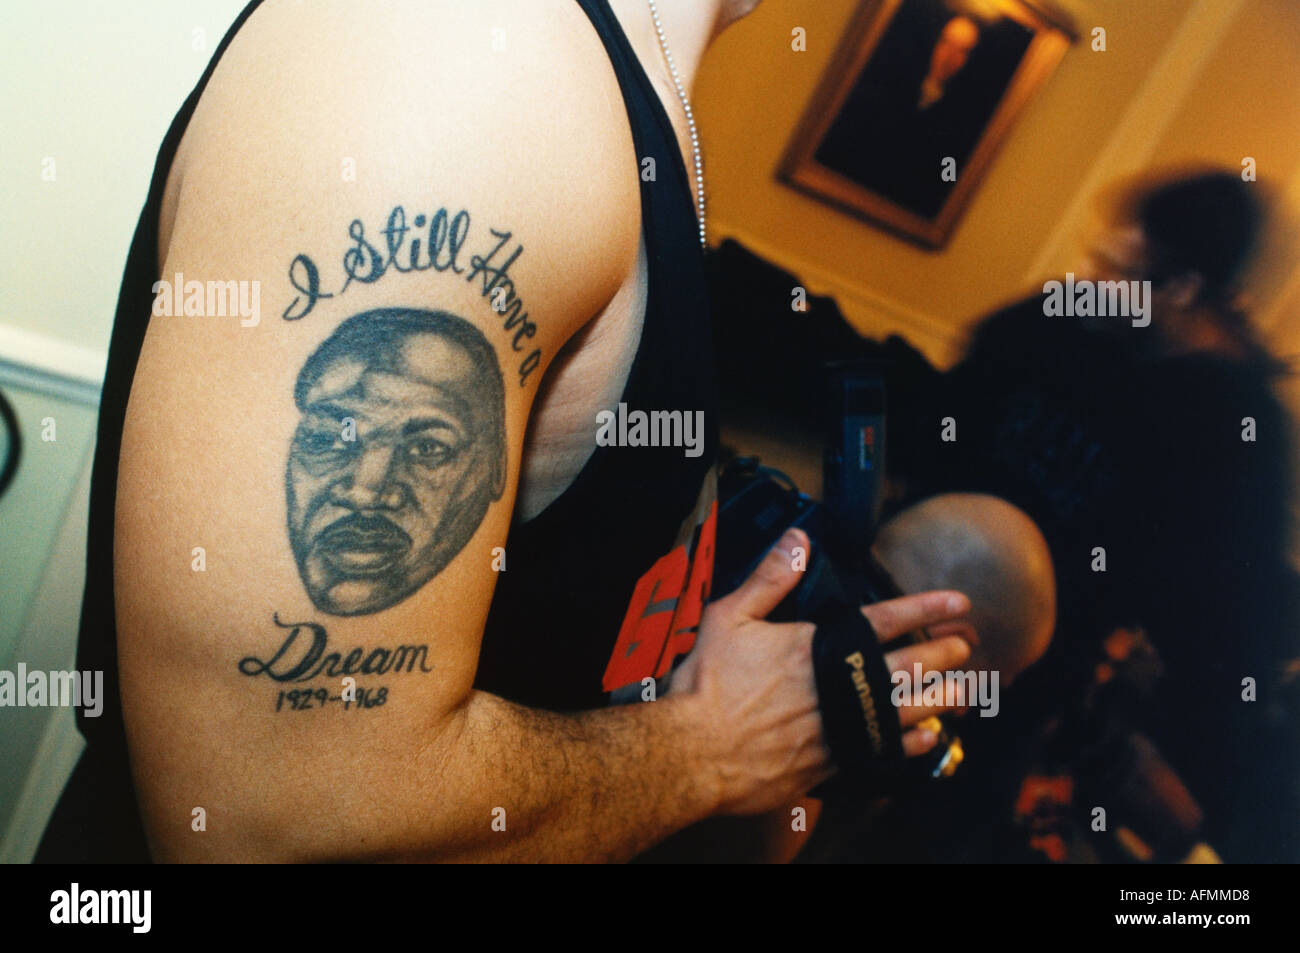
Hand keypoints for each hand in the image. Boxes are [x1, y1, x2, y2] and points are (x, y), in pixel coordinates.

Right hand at [671, 528, 970, 815]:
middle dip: (943, 654)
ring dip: (940, 698)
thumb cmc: (708, 685)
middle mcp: (838, 687)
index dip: (926, 608)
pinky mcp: (831, 763)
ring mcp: (838, 728)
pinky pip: (885, 751)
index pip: (886, 619)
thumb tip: (798, 540)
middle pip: (909, 667)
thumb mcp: (729, 617)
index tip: (957, 602)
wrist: (694, 753)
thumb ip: (769, 578)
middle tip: (964, 646)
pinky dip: (913, 744)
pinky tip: (929, 738)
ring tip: (963, 690)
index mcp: (818, 647)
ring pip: (906, 711)